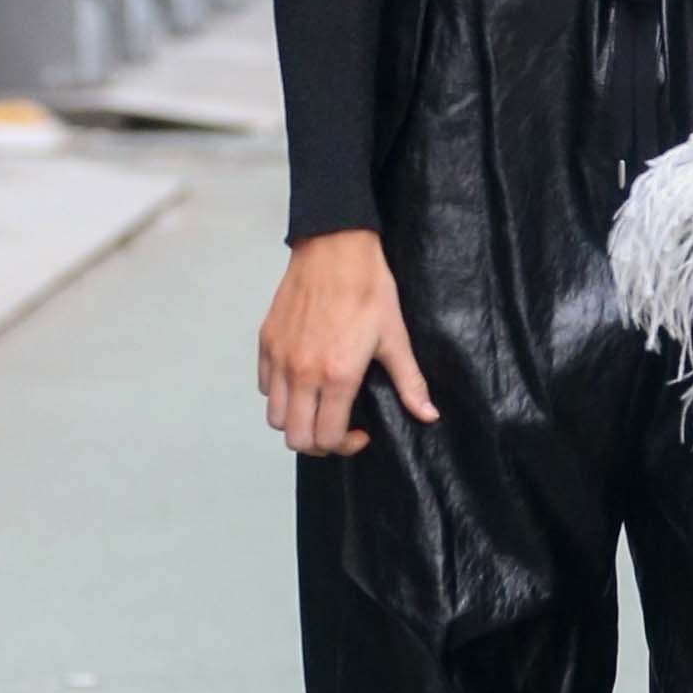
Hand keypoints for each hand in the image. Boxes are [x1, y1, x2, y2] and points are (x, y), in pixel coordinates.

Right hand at [258, 230, 437, 457]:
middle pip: (295, 437)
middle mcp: (301, 372)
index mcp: (336, 376)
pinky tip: (301, 380)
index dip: (344, 445)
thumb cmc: (368, 289)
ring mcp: (279, 357)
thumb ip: (410, 383)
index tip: (360, 432)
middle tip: (337, 427)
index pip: (326, 437)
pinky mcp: (266, 341)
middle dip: (318, 442)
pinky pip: (264, 385)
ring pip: (274, 416)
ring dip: (296, 421)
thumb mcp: (395, 337)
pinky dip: (279, 393)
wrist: (334, 247)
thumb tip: (429, 415)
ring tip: (317, 406)